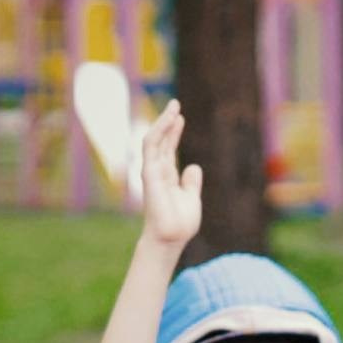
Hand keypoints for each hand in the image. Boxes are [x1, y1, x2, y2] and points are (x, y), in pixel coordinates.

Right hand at [136, 100, 201, 252]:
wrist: (172, 238)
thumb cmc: (180, 224)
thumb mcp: (191, 198)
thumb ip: (191, 183)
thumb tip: (194, 167)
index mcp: (167, 177)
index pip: (168, 149)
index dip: (174, 133)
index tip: (180, 118)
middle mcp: (157, 172)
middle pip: (161, 141)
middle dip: (168, 122)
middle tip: (176, 104)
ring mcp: (152, 171)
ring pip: (154, 140)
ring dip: (163, 122)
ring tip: (174, 107)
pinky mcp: (149, 173)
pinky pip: (152, 147)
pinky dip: (159, 131)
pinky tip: (169, 120)